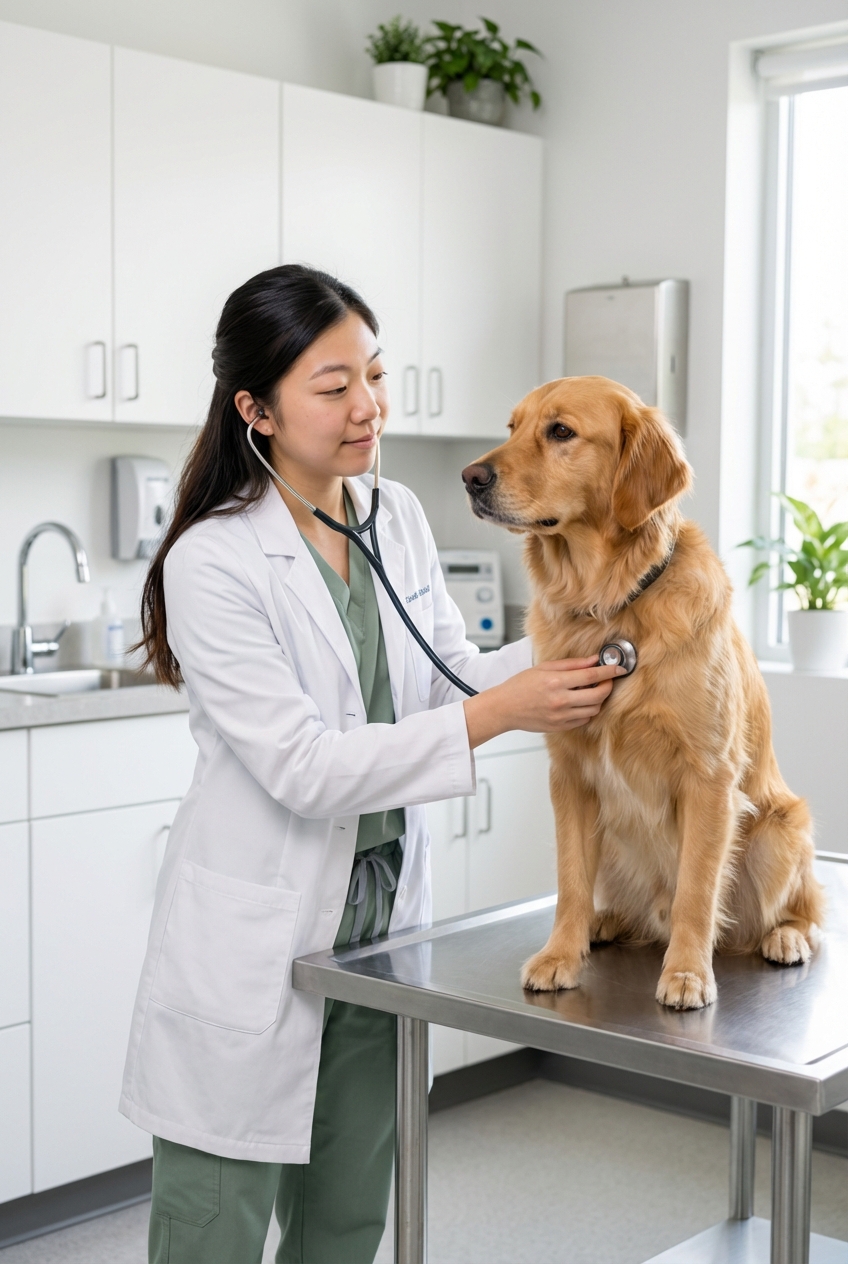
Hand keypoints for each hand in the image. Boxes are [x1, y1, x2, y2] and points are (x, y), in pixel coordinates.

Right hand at [463, 657, 624, 748]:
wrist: (505, 708)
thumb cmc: (520, 686)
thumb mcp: (544, 668)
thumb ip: (571, 665)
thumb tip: (594, 661)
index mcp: (556, 682)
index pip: (592, 676)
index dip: (609, 672)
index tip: (619, 668)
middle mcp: (561, 701)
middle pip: (598, 696)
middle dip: (608, 687)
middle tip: (608, 680)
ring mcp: (561, 716)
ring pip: (594, 709)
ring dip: (598, 699)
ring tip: (591, 690)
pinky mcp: (560, 727)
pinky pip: (584, 719)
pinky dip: (587, 710)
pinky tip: (580, 702)